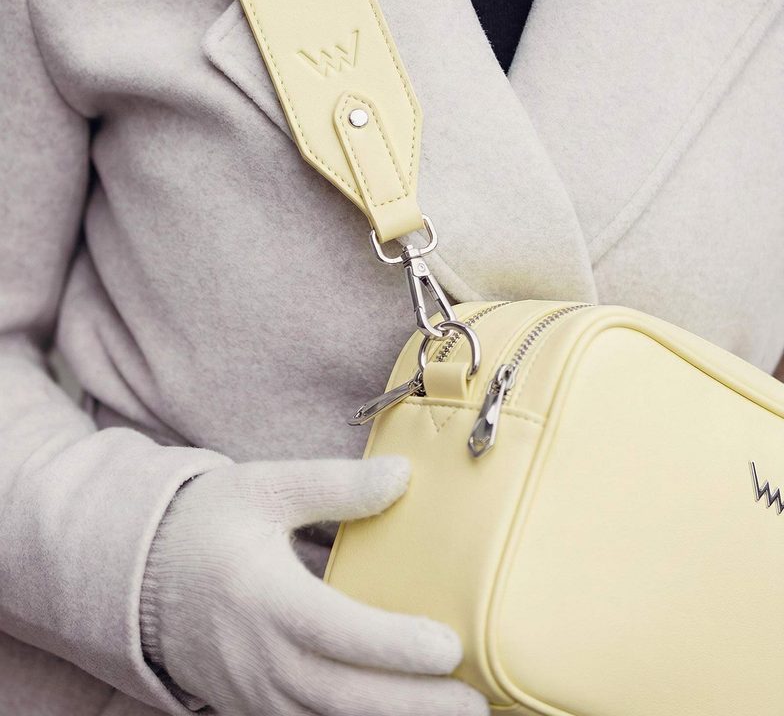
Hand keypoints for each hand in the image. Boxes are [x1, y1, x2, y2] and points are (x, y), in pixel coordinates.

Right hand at [142, 456, 488, 715]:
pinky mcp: (254, 707)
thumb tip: (403, 475)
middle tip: (475, 705)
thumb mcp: (264, 488)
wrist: (136, 574)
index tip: (449, 645)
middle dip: (414, 706)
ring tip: (452, 715)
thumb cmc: (205, 524)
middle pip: (345, 698)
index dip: (394, 646)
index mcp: (264, 598)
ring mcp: (255, 693)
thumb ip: (334, 485)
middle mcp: (260, 659)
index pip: (338, 633)